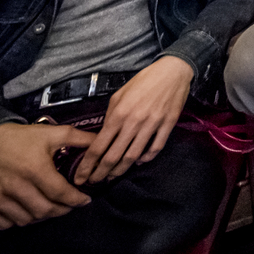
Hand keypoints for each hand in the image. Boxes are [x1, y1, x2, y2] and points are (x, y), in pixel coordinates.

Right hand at [0, 122, 94, 227]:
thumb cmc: (20, 138)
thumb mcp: (52, 133)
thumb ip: (80, 139)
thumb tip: (102, 143)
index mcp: (34, 169)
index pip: (61, 194)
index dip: (76, 200)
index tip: (84, 200)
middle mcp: (14, 186)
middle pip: (45, 211)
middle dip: (61, 210)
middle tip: (67, 205)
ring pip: (26, 220)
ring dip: (40, 216)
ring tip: (47, 205)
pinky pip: (5, 224)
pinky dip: (17, 220)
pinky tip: (24, 209)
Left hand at [73, 56, 193, 183]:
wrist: (172, 71)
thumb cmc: (144, 80)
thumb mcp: (119, 94)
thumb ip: (110, 115)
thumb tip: (104, 133)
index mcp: (119, 114)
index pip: (98, 147)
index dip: (87, 165)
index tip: (81, 176)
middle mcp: (134, 123)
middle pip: (114, 156)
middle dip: (101, 173)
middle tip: (94, 182)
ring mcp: (152, 125)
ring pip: (133, 157)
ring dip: (121, 170)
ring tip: (112, 177)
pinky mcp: (167, 126)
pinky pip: (155, 148)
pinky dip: (146, 158)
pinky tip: (139, 162)